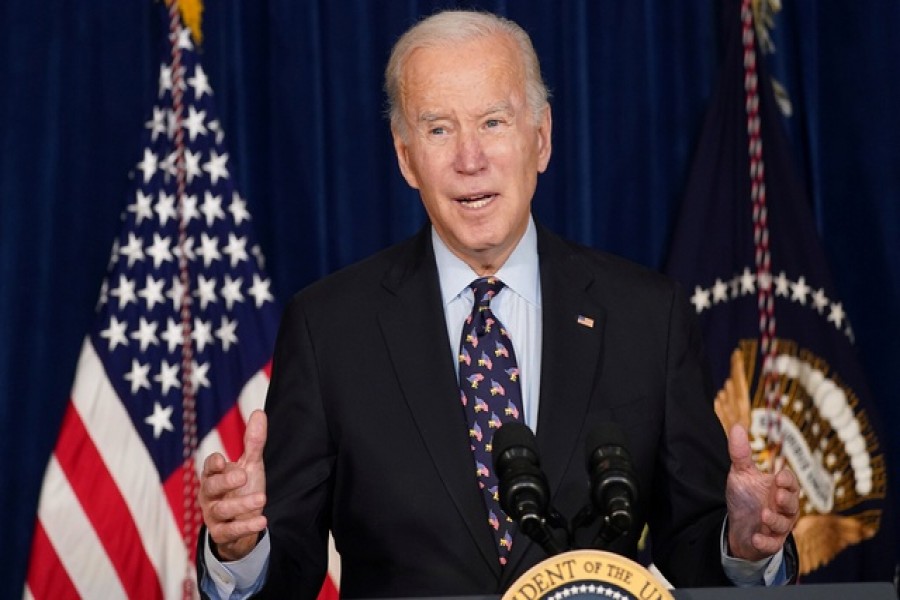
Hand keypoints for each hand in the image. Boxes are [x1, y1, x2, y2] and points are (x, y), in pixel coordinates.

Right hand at [199, 409, 268, 560]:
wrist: (243, 524)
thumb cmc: (242, 489)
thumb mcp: (250, 465)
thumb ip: (253, 442)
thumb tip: (259, 412)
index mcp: (214, 476)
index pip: (208, 467)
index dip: (213, 464)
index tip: (222, 460)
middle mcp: (210, 495)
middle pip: (210, 487)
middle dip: (225, 481)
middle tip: (242, 476)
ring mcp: (213, 516)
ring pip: (220, 510)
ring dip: (240, 504)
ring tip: (262, 499)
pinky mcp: (222, 534)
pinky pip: (229, 531)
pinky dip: (245, 526)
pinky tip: (262, 520)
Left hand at [725, 423, 799, 560]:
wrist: (738, 527)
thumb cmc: (745, 497)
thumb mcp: (741, 474)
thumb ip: (741, 453)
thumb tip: (738, 425)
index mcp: (779, 488)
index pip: (790, 482)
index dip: (787, 480)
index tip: (779, 477)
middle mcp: (783, 508)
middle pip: (793, 503)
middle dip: (787, 500)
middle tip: (776, 495)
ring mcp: (778, 526)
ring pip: (785, 525)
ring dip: (775, 520)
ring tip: (763, 514)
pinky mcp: (770, 543)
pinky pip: (772, 545)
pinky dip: (766, 542)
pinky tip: (756, 537)